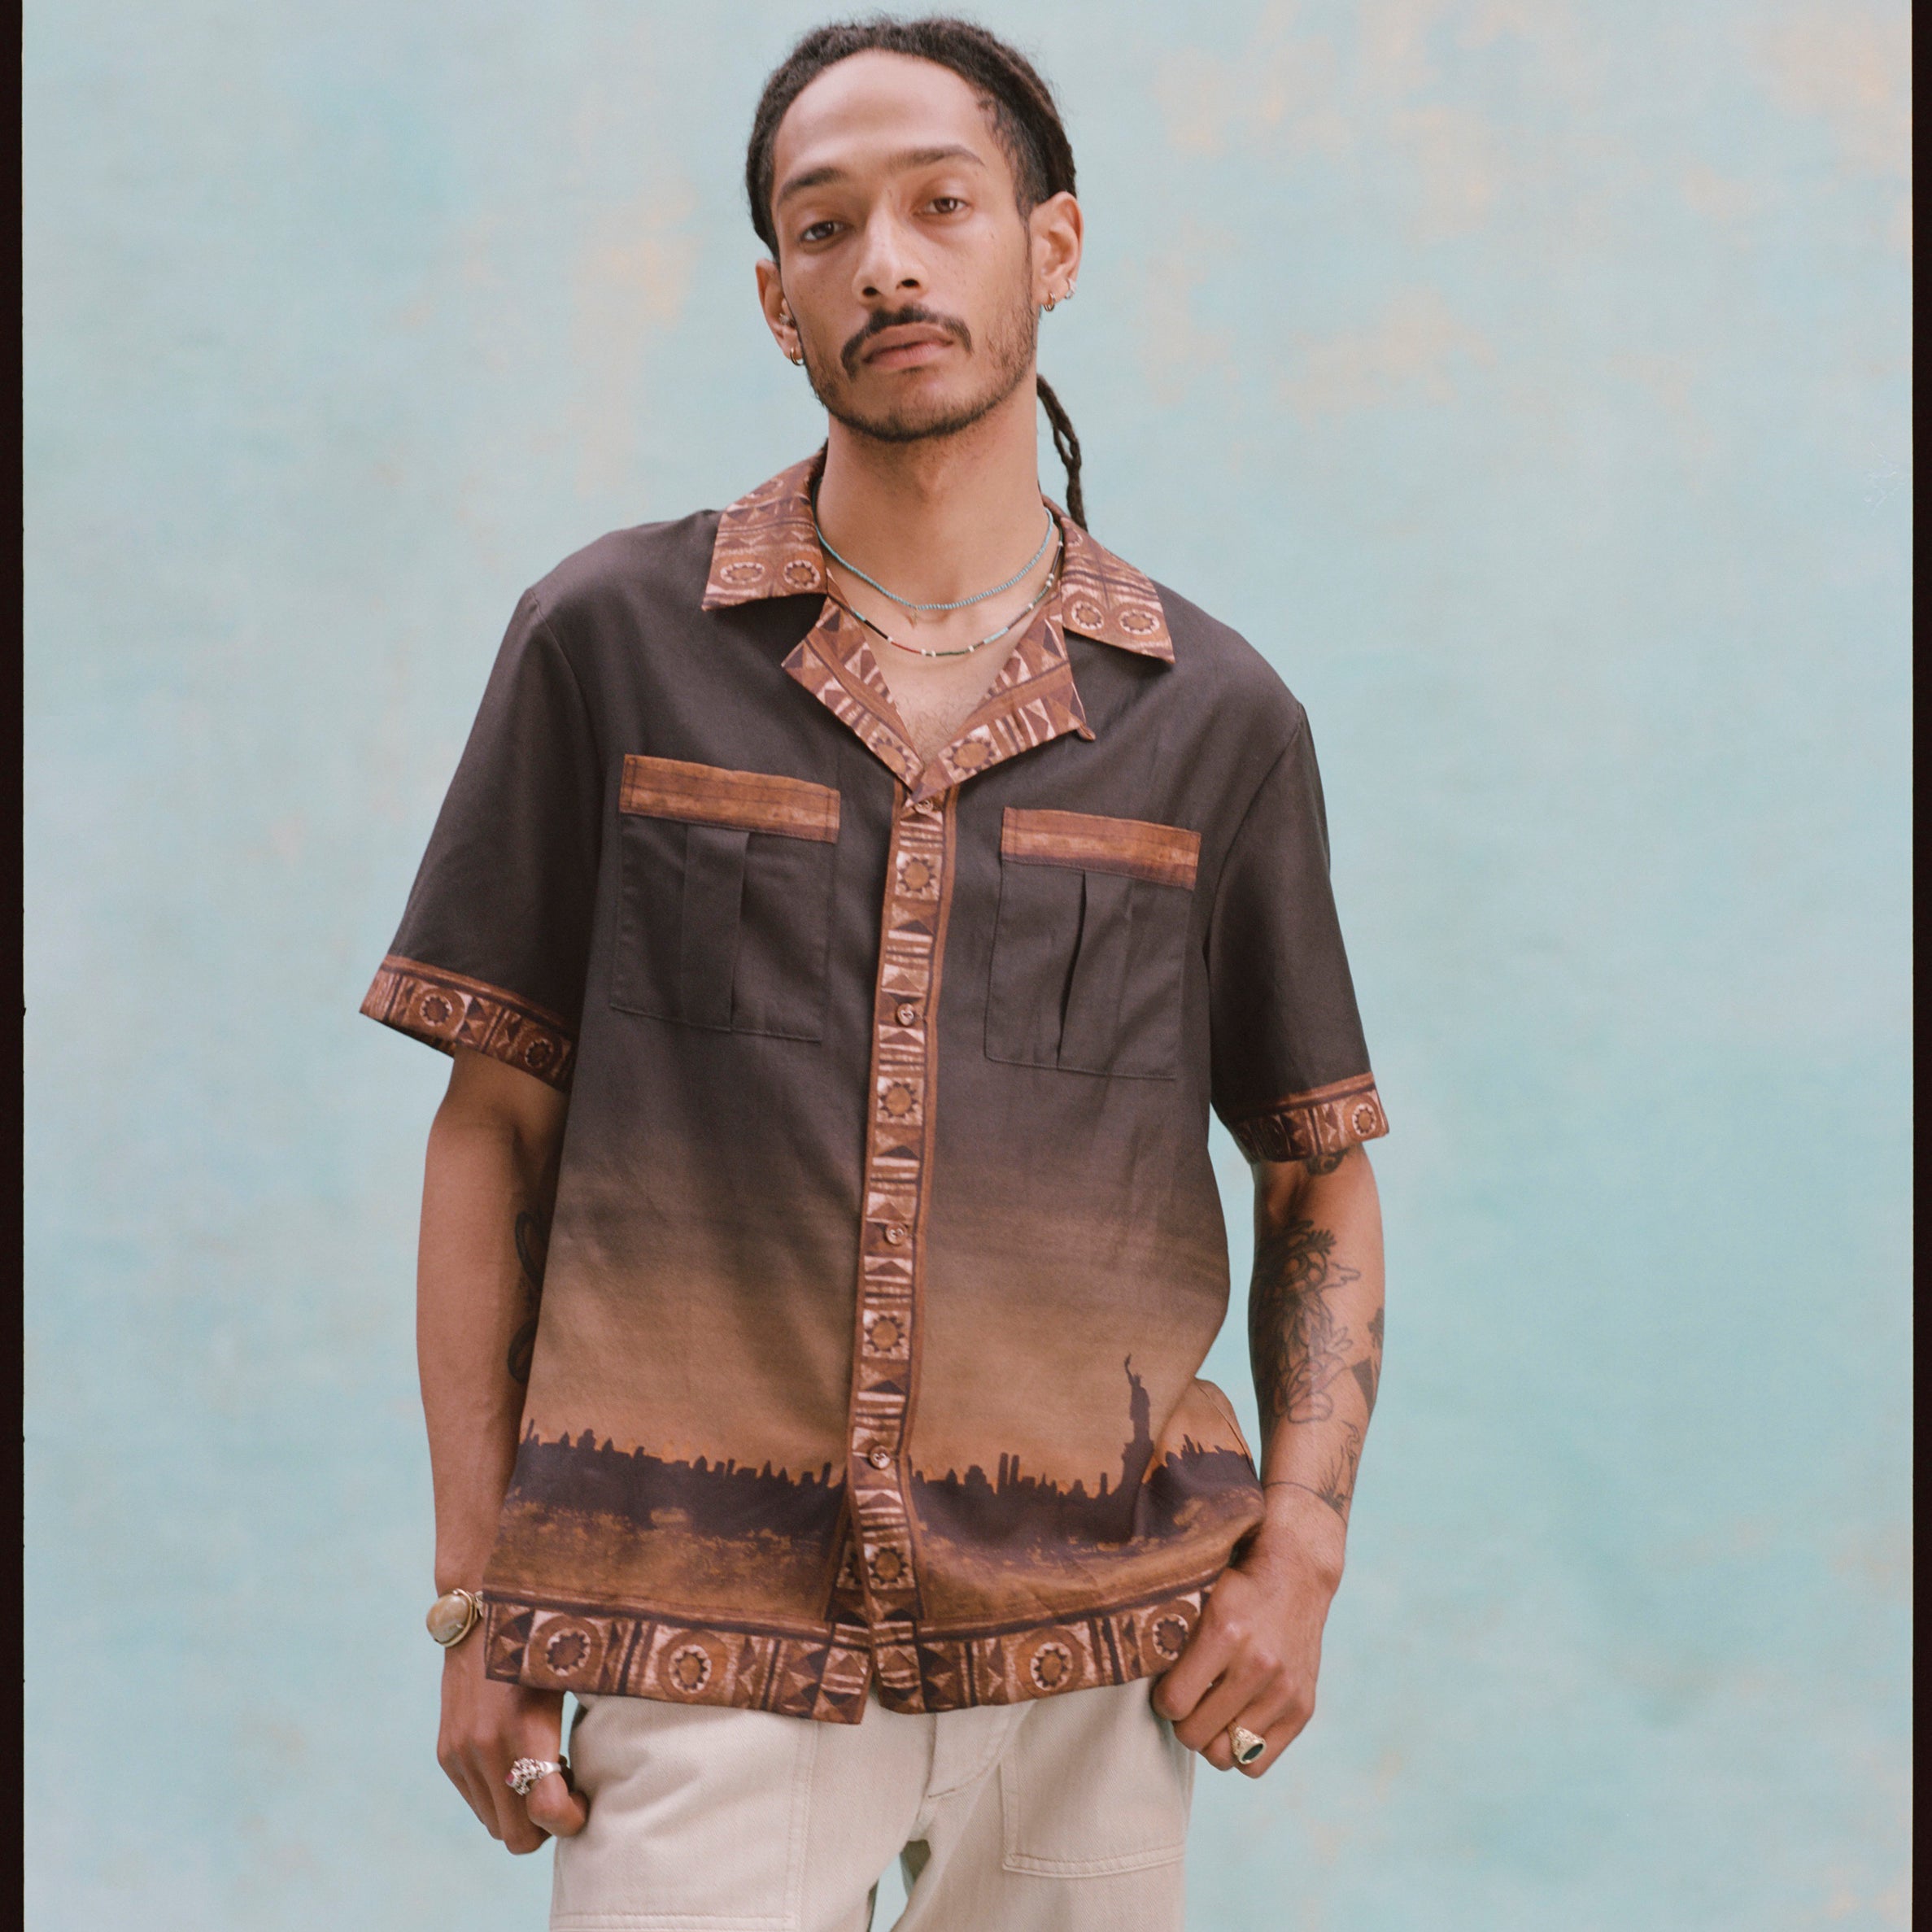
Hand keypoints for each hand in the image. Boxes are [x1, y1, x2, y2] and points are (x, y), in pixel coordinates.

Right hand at [437, 1628, 587, 1851]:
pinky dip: (500, 1795)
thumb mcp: (575, 1674)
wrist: (483, 1612)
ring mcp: (461, 1754)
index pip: (545, 1812)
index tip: (584, 1800)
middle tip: (567, 1789)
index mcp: (524, 1728)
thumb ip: (591, 1721)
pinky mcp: (447, 1753)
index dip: (571, 1820)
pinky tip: (518, 1758)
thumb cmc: (544, 1639)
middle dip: (546, 1825)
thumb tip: (620, 1764)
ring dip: (521, 1812)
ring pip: (493, 1824)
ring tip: (543, 1769)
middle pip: (516, 1836)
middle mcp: (485, 1749)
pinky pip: (476, 1802)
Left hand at [1153, 1492, 1344, 1776]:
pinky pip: (1256, 1765)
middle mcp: (1258, 1664)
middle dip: (1184, 1722)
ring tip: (1210, 1712)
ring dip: (1211, 1738)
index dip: (1163, 1700)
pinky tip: (1235, 1722)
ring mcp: (1284, 1690)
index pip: (1175, 1702)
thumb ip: (1169, 1633)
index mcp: (1225, 1631)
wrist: (1295, 1575)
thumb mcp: (1197, 1594)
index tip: (1166, 1689)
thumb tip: (1126, 1672)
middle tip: (1187, 1702)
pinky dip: (1241, 1752)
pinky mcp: (1303, 1708)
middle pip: (1196, 1735)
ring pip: (1226, 1755)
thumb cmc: (1234, 1586)